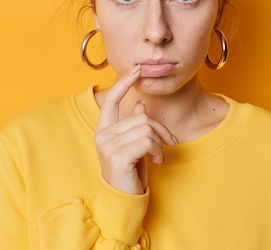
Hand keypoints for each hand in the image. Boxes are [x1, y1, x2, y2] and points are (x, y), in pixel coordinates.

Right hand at [94, 65, 177, 194]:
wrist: (125, 200)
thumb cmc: (131, 173)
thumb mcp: (135, 146)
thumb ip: (134, 125)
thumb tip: (140, 105)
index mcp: (104, 130)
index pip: (112, 100)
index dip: (124, 83)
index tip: (137, 70)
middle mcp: (102, 135)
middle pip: (141, 117)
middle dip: (160, 129)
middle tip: (168, 143)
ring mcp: (108, 145)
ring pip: (146, 128)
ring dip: (159, 142)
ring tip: (159, 155)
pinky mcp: (118, 156)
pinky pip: (147, 141)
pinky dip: (157, 150)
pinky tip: (157, 160)